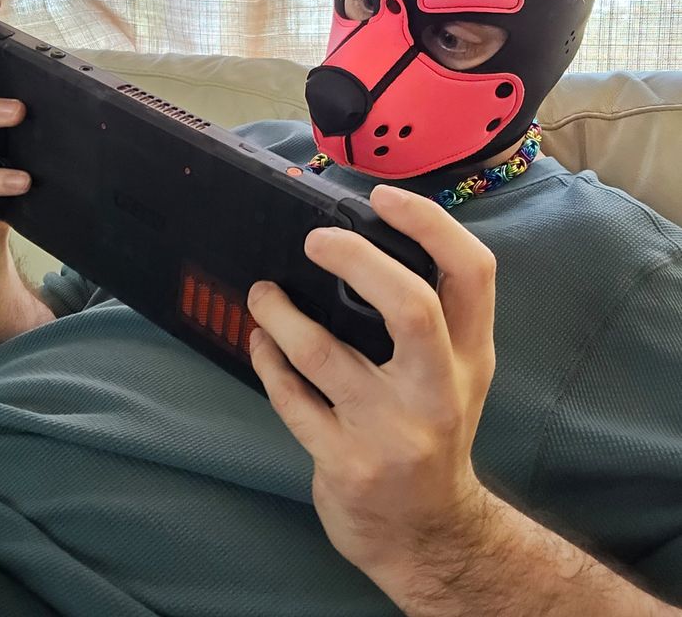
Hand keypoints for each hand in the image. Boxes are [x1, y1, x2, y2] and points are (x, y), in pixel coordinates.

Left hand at [247, 183, 496, 597]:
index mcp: (472, 356)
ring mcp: (391, 431)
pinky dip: (268, 361)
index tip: (384, 198)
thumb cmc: (434, 435)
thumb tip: (365, 243)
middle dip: (356, 259)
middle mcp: (439, 390)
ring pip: (325, 353)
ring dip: (280, 313)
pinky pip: (292, 399)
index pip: (473, 272)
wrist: (429, 537)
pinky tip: (262, 342)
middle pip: (410, 306)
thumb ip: (431, 318)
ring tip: (262, 293)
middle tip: (314, 240)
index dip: (430, 224)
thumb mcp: (456, 375)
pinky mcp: (346, 462)